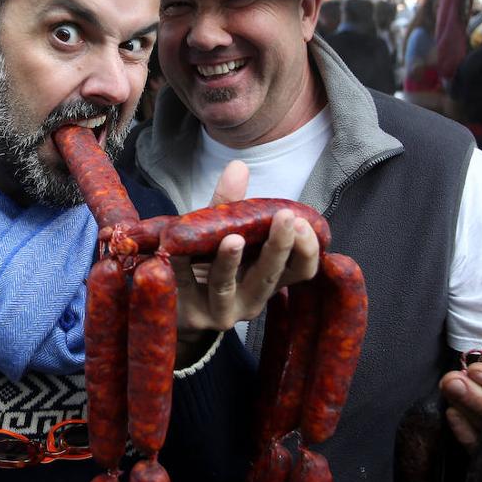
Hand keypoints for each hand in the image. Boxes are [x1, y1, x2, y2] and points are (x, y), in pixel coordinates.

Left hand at [173, 160, 319, 335]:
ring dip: (230, 261)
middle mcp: (251, 299)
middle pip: (270, 276)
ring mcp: (220, 311)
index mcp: (267, 278)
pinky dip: (179, 264)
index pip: (301, 269)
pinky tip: (174, 248)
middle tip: (284, 218)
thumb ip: (231, 204)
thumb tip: (238, 166)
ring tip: (233, 239)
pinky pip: (183, 286)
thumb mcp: (221, 232)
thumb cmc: (206, 263)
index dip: (307, 248)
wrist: (174, 304)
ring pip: (227, 285)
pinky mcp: (188, 315)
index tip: (302, 221)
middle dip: (279, 247)